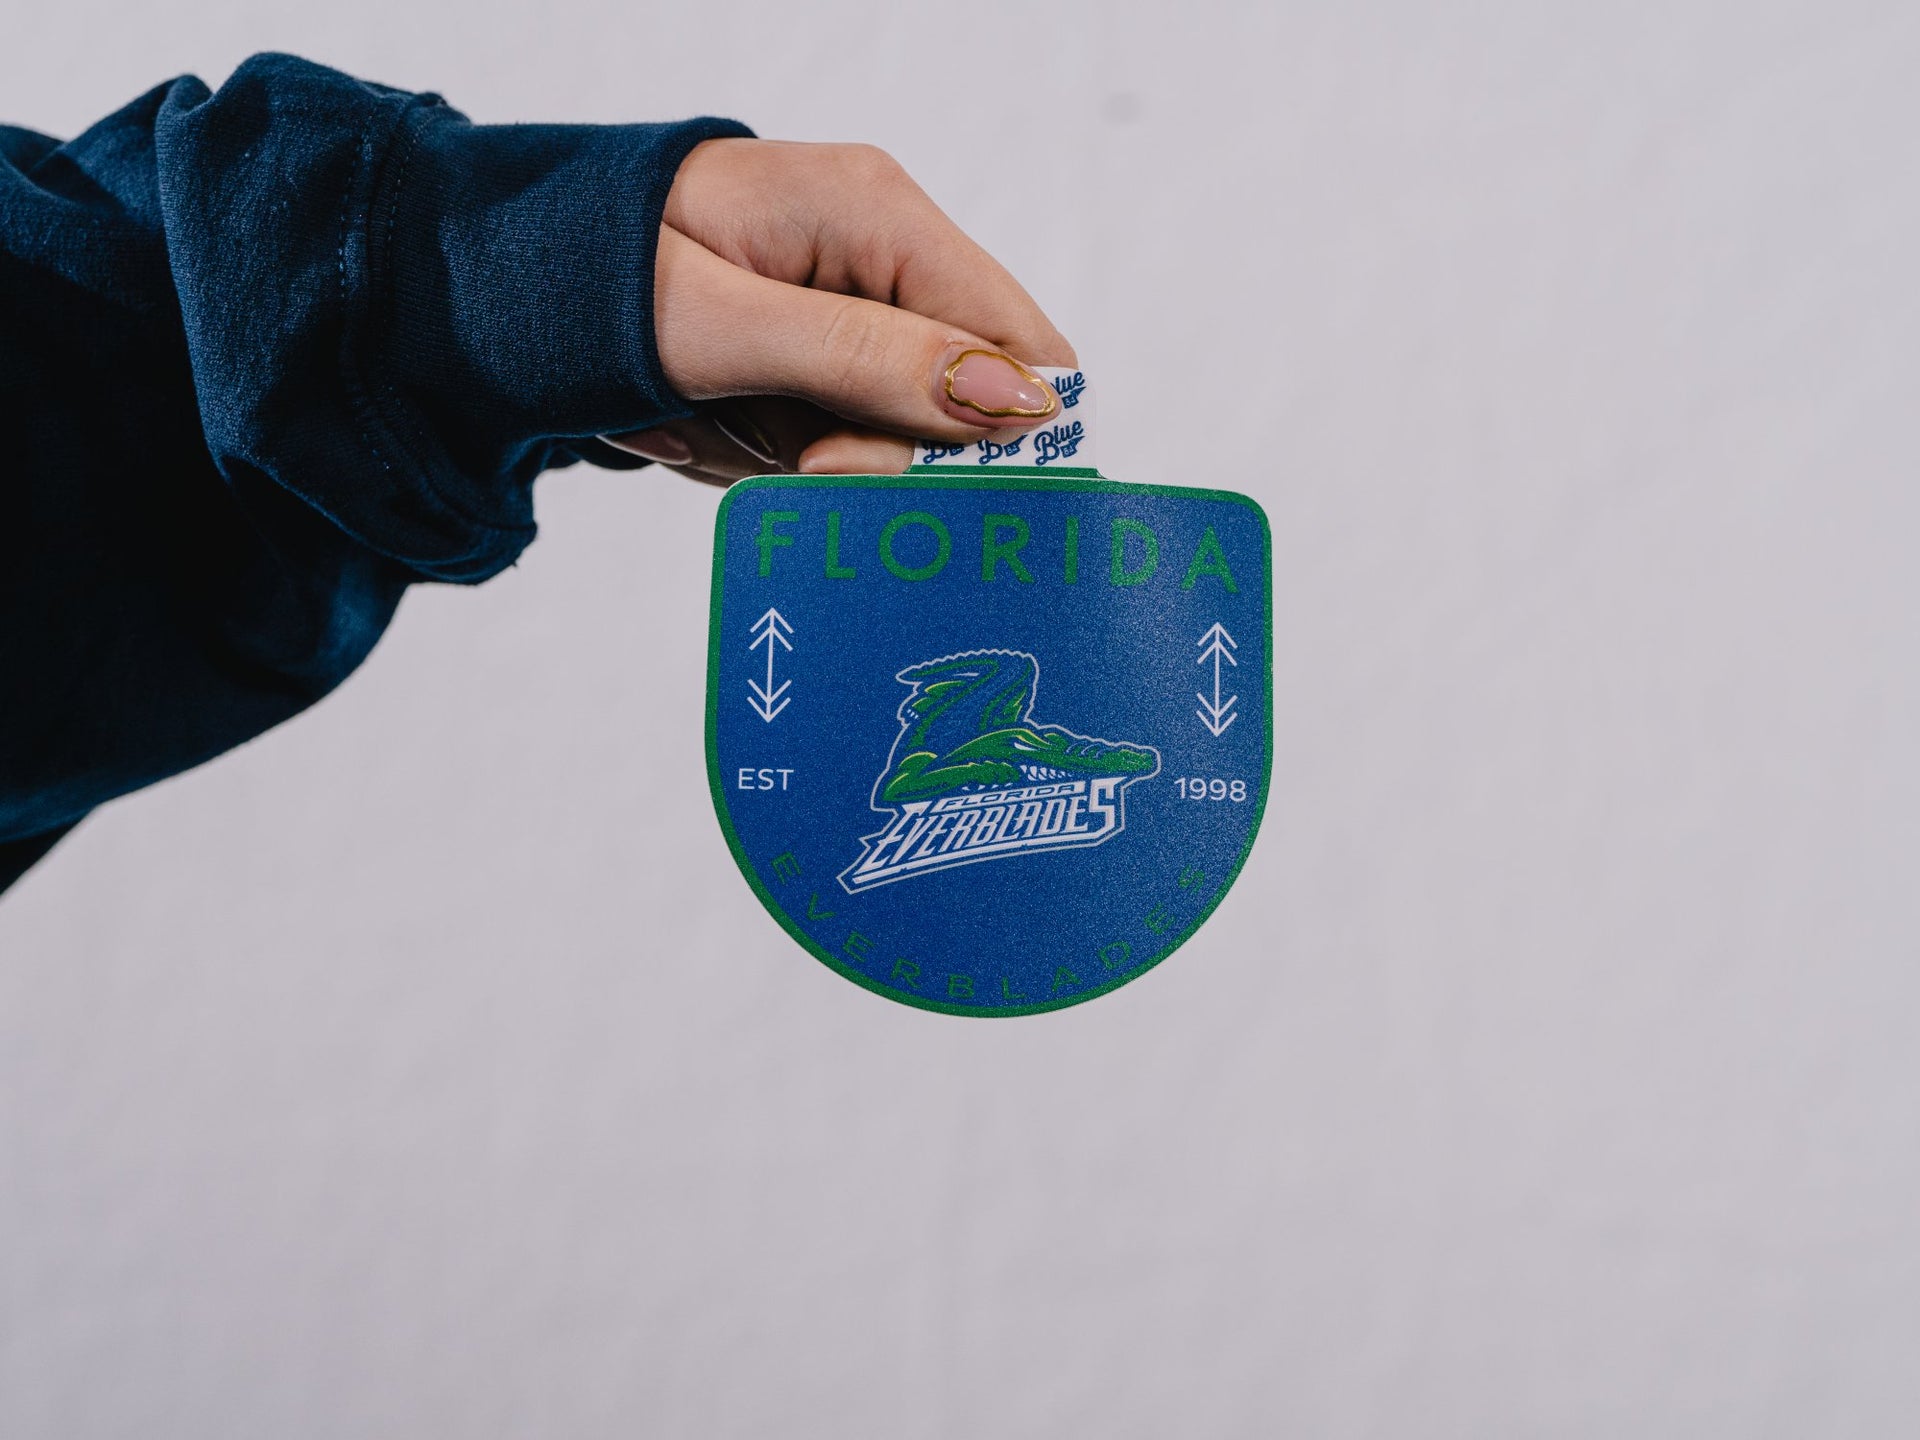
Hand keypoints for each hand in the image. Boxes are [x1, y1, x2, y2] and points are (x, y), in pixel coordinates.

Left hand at [604, 139, 1075, 483]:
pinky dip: (762, 453)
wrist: (469, 288)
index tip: (857, 467)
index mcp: (873, 211)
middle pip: (950, 401)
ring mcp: (837, 305)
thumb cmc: (578, 279)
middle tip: (764, 446)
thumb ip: (869, 361)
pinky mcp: (802, 351)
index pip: (1014, 335)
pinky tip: (699, 422)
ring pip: (881, 436)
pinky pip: (826, 437)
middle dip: (854, 447)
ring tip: (703, 418)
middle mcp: (871, 252)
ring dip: (792, 455)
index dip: (979, 427)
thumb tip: (1018, 399)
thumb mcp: (724, 327)